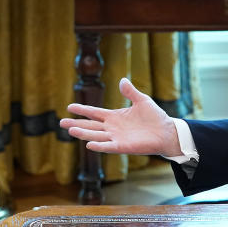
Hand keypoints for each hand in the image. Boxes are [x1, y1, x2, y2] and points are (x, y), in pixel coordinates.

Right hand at [60, 77, 181, 156]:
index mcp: (114, 117)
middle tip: (61, 123)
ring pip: (96, 136)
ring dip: (83, 133)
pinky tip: (88, 144)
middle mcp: (112, 128)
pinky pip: (108, 146)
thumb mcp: (141, 100)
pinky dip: (99, 146)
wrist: (166, 131)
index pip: (94, 113)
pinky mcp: (123, 146)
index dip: (82, 110)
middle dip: (76, 124)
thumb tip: (122, 80)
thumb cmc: (155, 117)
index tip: (69, 107)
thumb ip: (130, 92)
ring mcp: (116, 138)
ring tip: (70, 130)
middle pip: (90, 126)